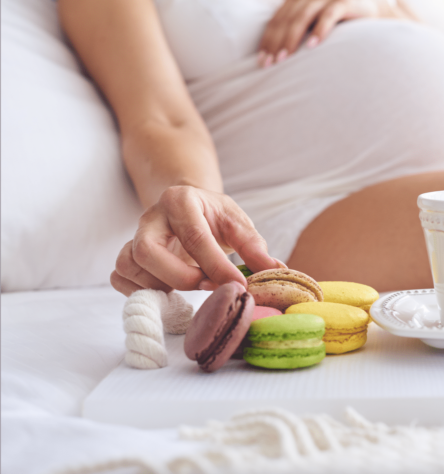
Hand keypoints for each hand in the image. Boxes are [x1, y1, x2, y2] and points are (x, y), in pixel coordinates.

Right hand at [111, 186, 281, 295]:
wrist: (188, 208)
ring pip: (129, 265)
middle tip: (208, 286)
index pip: (195, 237)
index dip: (217, 266)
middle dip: (180, 277)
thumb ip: (255, 247)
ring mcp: (133, 235)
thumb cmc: (214, 217)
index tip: (238, 286)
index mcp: (180, 200)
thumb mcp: (238, 224)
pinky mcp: (126, 254)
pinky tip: (168, 289)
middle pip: (148, 251)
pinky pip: (120, 277)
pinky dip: (142, 290)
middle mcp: (151, 216)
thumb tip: (276, 271)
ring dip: (162, 285)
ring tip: (191, 285)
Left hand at [257, 0, 395, 66]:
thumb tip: (275, 56)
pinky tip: (313, 46)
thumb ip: (298, 31)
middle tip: (271, 63)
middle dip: (276, 42)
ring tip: (285, 58)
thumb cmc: (340, 22)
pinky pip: (329, 15)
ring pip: (303, 16)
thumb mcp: (315, 23)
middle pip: (286, 18)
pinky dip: (320, 30)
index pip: (277, 20)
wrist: (373, 10)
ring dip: (292, 38)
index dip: (267, 40)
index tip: (261, 62)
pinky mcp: (345, 1)